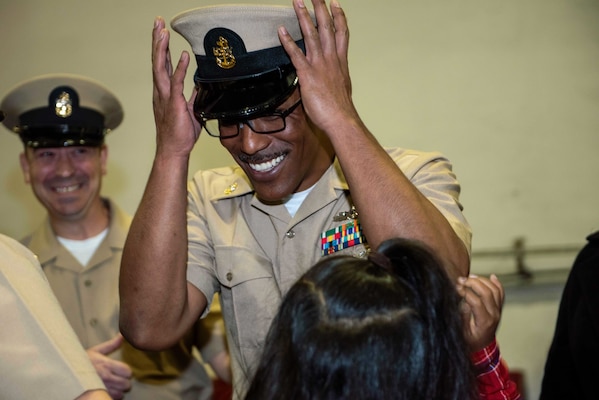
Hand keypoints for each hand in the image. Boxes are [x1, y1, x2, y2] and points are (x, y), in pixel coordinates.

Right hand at [86, 334, 131, 399]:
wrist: (65, 372)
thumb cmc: (81, 361)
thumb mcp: (96, 351)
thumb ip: (111, 344)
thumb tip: (122, 335)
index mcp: (106, 365)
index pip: (127, 371)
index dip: (126, 371)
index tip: (122, 371)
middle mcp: (105, 377)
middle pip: (126, 384)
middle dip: (124, 381)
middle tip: (119, 379)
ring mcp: (101, 388)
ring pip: (120, 394)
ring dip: (118, 390)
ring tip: (113, 386)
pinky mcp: (97, 396)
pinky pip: (111, 399)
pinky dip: (112, 396)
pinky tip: (108, 391)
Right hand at [151, 16, 200, 158]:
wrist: (174, 150)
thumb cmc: (180, 133)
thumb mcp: (190, 110)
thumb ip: (193, 96)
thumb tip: (198, 86)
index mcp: (165, 92)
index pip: (162, 65)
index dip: (162, 48)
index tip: (161, 31)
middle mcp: (161, 91)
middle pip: (157, 61)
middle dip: (157, 40)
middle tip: (157, 22)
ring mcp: (165, 97)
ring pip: (161, 68)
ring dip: (162, 49)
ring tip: (162, 31)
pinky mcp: (174, 104)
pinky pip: (177, 83)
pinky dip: (180, 68)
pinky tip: (184, 56)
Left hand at [278, 0, 357, 134]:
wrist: (341, 120)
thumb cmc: (340, 110)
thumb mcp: (341, 90)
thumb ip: (334, 79)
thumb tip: (329, 79)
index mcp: (340, 62)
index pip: (342, 34)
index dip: (339, 17)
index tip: (335, 4)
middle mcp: (331, 59)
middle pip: (327, 28)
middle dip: (321, 9)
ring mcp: (320, 65)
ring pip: (312, 35)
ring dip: (303, 17)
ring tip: (297, 2)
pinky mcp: (308, 74)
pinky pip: (296, 54)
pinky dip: (288, 41)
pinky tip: (281, 30)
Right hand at [456, 274, 503, 351]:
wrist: (483, 348)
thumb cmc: (471, 341)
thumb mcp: (463, 332)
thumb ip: (463, 316)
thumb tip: (462, 300)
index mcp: (484, 321)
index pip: (476, 301)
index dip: (465, 292)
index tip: (455, 287)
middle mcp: (494, 314)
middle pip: (487, 292)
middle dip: (473, 282)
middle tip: (461, 280)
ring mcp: (498, 310)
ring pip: (495, 289)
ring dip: (482, 280)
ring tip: (470, 277)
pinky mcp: (498, 308)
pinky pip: (501, 293)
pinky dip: (496, 283)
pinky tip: (491, 276)